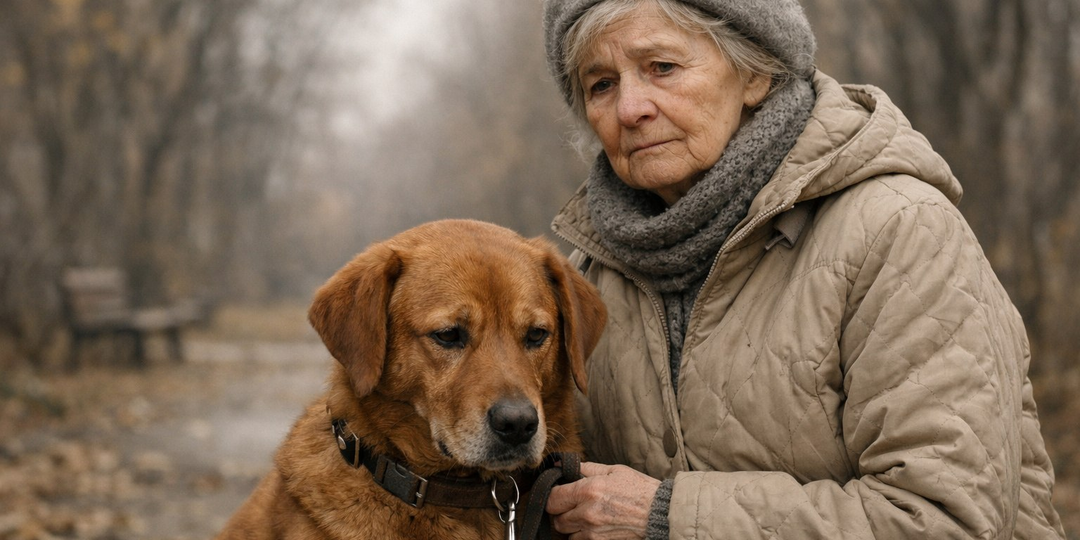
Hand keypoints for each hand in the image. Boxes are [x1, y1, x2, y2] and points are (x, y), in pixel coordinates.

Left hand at [546, 461, 660, 538]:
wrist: (660, 513)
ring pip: (565, 533)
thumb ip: (585, 468)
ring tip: (582, 516)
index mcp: (588, 490)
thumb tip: (561, 464)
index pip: (552, 499)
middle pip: (555, 519)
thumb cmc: (639, 489)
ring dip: (569, 525)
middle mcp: (587, 513)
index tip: (558, 493)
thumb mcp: (613, 470)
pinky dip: (581, 535)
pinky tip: (591, 526)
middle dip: (559, 512)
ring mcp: (593, 531)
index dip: (551, 496)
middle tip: (570, 505)